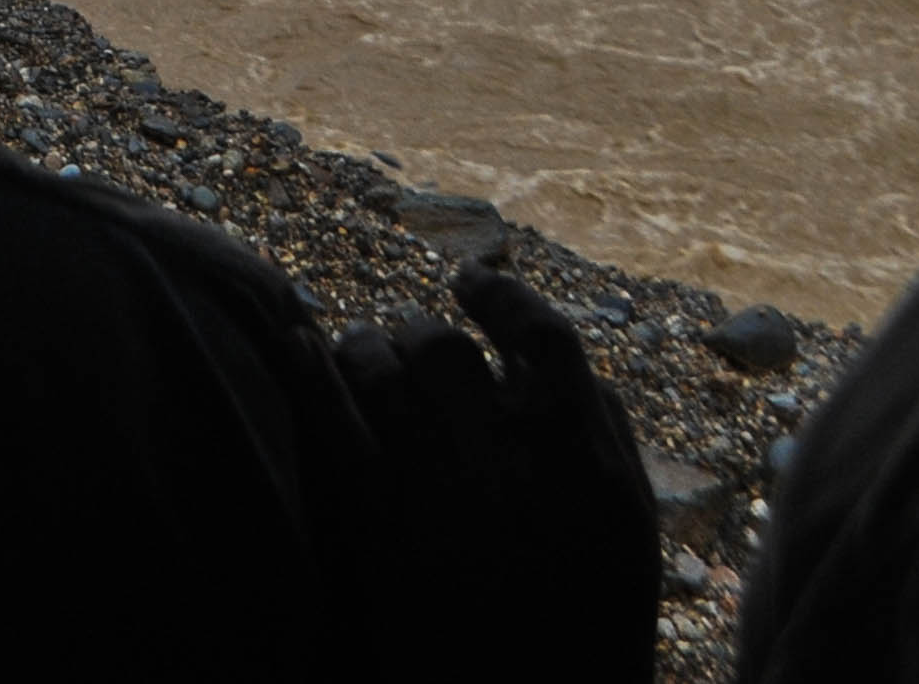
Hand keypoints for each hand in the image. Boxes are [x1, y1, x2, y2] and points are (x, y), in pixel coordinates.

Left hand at [336, 265, 658, 681]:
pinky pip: (329, 410)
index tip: (469, 280)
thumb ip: (612, 445)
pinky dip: (306, 366)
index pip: (547, 339)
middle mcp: (515, 460)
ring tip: (348, 359)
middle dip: (416, 334)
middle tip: (398, 344)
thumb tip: (576, 370)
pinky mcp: (372, 519)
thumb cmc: (585, 639)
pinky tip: (291, 347)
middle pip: (448, 348)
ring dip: (359, 349)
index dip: (502, 298)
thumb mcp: (628, 542)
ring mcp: (438, 484)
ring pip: (380, 363)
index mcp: (589, 464)